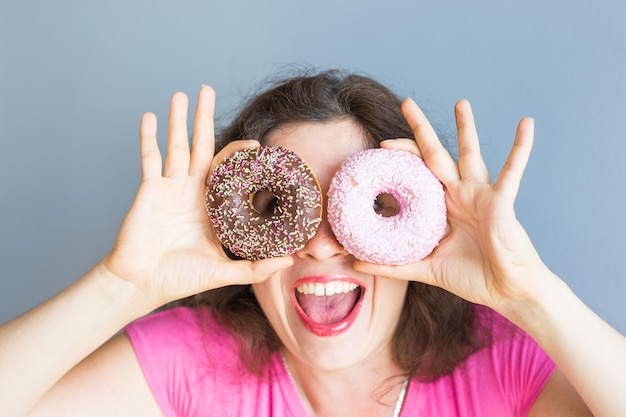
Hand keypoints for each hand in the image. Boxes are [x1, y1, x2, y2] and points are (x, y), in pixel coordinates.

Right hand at [102, 86, 291, 309]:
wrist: (142, 284)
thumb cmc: (181, 278)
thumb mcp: (223, 271)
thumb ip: (255, 268)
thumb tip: (289, 261)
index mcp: (212, 205)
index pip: (228, 170)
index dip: (239, 155)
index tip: (257, 145)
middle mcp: (192, 191)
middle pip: (201, 146)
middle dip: (204, 118)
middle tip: (207, 90)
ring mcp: (169, 187)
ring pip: (176, 146)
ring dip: (178, 120)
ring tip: (181, 94)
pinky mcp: (148, 190)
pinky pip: (148, 159)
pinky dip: (147, 137)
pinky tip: (150, 116)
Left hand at [357, 98, 549, 312]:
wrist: (507, 291)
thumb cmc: (471, 277)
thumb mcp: (425, 268)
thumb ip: (392, 265)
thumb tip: (355, 264)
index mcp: (441, 207)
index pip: (416, 174)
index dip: (400, 158)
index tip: (379, 146)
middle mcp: (459, 195)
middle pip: (436, 155)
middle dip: (421, 129)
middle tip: (406, 102)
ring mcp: (480, 195)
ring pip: (470, 154)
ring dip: (466, 128)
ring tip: (460, 102)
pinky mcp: (501, 201)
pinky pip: (513, 170)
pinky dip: (521, 148)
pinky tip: (526, 123)